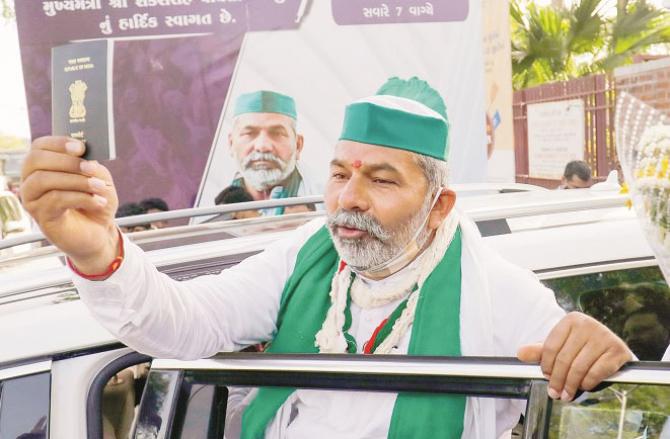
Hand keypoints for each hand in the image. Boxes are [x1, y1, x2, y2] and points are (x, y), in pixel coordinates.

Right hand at [20, 136, 119, 272]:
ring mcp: (33, 199)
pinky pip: (55, 200)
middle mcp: (32, 180)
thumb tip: (86, 156)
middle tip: (91, 168)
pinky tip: (98, 202)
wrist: (100, 233)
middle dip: (67, 161)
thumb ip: (92, 165)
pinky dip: (81, 198)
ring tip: (99, 188)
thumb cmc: (96, 202)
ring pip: (44, 180)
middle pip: (36, 160)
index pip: (40, 146)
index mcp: (45, 166)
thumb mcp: (99, 178)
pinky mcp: (41, 217)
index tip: (81, 147)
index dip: (58, 143)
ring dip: (76, 181)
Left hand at [517, 312, 632, 401]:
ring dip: (571, 385)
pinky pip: (596, 372)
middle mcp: (588, 324)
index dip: (546, 366)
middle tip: (554, 393)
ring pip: (579, 367)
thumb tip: (520, 353)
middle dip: (557, 380)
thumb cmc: (581, 347)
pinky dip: (587, 383)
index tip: (545, 377)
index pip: (551, 347)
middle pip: (564, 359)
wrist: (612, 348)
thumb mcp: (561, 345)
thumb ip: (540, 350)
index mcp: (571, 320)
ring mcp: (604, 336)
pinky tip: (583, 387)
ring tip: (566, 395)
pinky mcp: (618, 350)